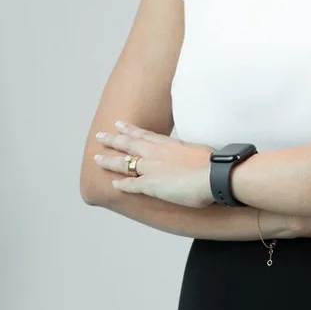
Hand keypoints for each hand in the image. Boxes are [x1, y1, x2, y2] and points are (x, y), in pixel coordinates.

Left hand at [94, 121, 215, 208]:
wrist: (213, 174)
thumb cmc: (212, 163)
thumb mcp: (198, 150)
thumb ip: (188, 152)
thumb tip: (192, 156)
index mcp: (168, 143)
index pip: (144, 134)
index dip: (131, 129)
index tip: (120, 124)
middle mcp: (156, 153)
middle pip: (128, 144)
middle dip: (113, 139)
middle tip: (100, 135)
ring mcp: (151, 168)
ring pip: (124, 163)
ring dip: (109, 160)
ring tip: (97, 158)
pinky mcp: (151, 185)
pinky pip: (131, 185)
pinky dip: (121, 184)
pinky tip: (113, 184)